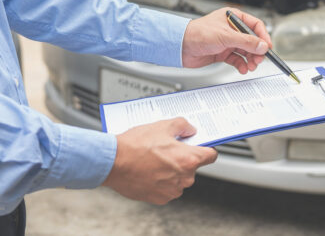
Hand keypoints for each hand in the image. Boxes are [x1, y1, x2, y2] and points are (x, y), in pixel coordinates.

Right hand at [102, 118, 217, 204]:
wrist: (113, 163)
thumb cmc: (135, 145)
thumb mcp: (162, 125)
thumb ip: (182, 125)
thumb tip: (189, 129)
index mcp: (189, 159)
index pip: (211, 155)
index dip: (205, 148)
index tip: (200, 145)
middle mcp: (184, 178)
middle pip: (192, 166)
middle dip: (182, 158)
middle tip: (166, 149)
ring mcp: (172, 190)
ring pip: (179, 178)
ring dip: (171, 170)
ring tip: (153, 160)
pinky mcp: (160, 198)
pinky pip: (166, 188)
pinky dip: (160, 181)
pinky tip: (148, 170)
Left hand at [182, 7, 270, 73]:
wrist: (180, 46)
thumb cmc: (197, 33)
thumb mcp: (226, 36)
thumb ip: (246, 41)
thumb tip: (262, 46)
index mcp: (233, 17)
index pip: (255, 25)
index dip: (263, 36)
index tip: (268, 47)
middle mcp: (231, 29)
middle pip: (252, 40)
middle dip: (256, 51)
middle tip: (259, 60)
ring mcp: (227, 41)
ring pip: (245, 51)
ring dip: (250, 59)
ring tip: (251, 66)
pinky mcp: (222, 52)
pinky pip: (236, 59)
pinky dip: (241, 64)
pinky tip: (242, 68)